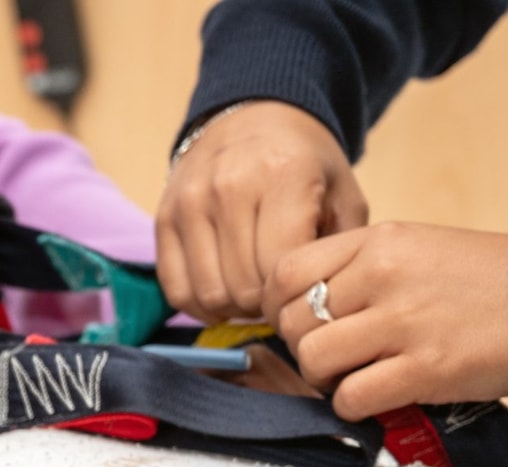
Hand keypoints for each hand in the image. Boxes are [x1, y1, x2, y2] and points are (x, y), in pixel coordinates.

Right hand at [157, 102, 368, 320]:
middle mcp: (229, 186)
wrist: (254, 118)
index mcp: (283, 175)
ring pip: (208, 294)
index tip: (305, 294)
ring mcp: (189, 202)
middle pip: (243, 288)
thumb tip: (319, 307)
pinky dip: (200, 305)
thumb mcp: (344, 196)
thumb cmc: (305, 165)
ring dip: (234, 308)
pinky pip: (175, 288)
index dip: (295, 297)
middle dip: (265, 305)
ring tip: (253, 294)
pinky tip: (223, 294)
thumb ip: (340, 252)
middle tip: (280, 297)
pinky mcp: (164, 218)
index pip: (281, 270)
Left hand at [267, 222, 507, 420]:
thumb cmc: (486, 282)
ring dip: (326, 382)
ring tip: (357, 380)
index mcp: (377, 242)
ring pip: (314, 360)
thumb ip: (362, 270)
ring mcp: (403, 321)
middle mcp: (382, 275)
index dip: (280, 308)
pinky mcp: (424, 368)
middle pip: (295, 323)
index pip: (285, 273)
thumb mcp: (418, 249)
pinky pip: (351, 397)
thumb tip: (307, 308)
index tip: (301, 326)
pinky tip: (379, 399)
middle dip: (305, 350)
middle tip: (335, 361)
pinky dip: (354, 407)